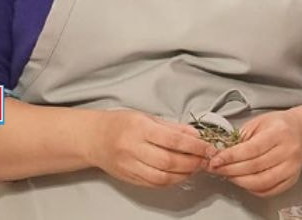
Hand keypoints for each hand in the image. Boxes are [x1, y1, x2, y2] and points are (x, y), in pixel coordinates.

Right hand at [82, 109, 214, 188]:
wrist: (94, 138)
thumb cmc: (121, 124)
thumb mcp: (147, 117)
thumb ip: (173, 127)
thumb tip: (196, 135)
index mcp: (140, 128)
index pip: (173, 140)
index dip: (194, 146)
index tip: (208, 148)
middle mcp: (133, 148)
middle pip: (169, 161)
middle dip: (192, 162)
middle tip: (206, 159)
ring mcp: (129, 165)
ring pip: (162, 176)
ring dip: (184, 174)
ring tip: (195, 168)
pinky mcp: (128, 178)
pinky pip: (153, 184)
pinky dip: (171, 181)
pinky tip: (180, 174)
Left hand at [206, 110, 301, 197]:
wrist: (300, 133)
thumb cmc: (278, 126)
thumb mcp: (258, 123)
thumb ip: (241, 138)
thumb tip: (221, 154)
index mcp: (280, 132)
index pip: (251, 149)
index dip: (230, 157)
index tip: (215, 160)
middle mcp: (289, 150)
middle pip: (254, 167)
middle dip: (230, 170)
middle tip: (216, 168)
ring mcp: (292, 167)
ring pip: (261, 182)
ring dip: (239, 181)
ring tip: (228, 175)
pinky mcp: (292, 179)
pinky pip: (268, 191)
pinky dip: (252, 189)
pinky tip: (244, 181)